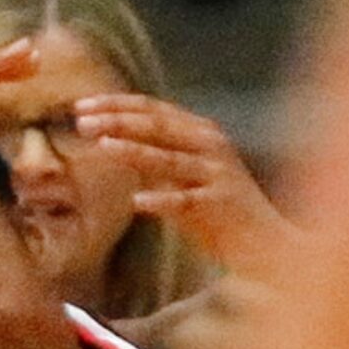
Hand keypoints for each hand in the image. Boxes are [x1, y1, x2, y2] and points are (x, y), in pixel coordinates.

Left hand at [73, 94, 305, 280]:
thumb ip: (156, 158)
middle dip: (117, 120)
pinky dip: (161, 200)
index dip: (116, 104)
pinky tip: (136, 203)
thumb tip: (111, 143)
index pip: (152, 109)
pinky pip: (185, 201)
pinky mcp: (221, 204)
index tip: (81, 105)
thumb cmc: (218, 212)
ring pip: (169, 158)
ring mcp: (217, 173)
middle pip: (157, 125)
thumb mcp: (185, 176)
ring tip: (101, 147)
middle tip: (80, 120)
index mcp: (200, 132)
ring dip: (133, 151)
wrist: (268, 243)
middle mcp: (211, 145)